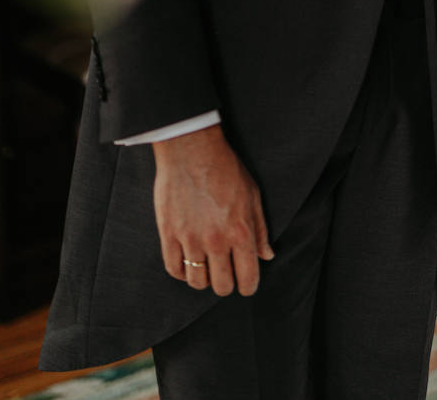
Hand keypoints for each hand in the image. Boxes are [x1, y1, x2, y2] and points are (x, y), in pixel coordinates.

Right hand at [152, 124, 272, 296]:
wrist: (191, 149)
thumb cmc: (225, 169)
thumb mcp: (252, 195)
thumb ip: (260, 229)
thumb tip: (267, 255)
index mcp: (241, 232)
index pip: (248, 278)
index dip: (248, 285)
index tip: (244, 282)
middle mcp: (216, 240)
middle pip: (221, 286)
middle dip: (226, 284)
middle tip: (224, 272)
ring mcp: (190, 239)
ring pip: (196, 282)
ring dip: (203, 278)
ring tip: (205, 265)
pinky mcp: (169, 234)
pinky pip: (174, 269)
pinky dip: (181, 271)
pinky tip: (187, 260)